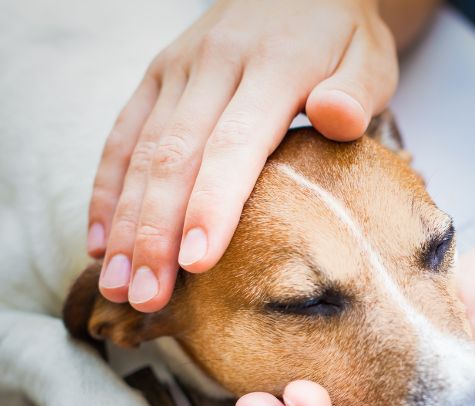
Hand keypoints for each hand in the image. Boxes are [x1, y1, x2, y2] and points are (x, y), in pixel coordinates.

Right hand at [89, 0, 397, 311]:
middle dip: (156, 234)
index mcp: (272, 67)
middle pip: (174, 159)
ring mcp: (178, 71)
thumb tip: (335, 116)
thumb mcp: (369, 56)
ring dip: (125, 224)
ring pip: (140, 154)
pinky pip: (121, 136)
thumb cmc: (339, 36)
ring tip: (117, 284)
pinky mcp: (157, 78)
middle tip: (145, 296)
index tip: (196, 263)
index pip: (233, 145)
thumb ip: (355, 89)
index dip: (211, 206)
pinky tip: (101, 239)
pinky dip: (106, 191)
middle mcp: (214, 66)